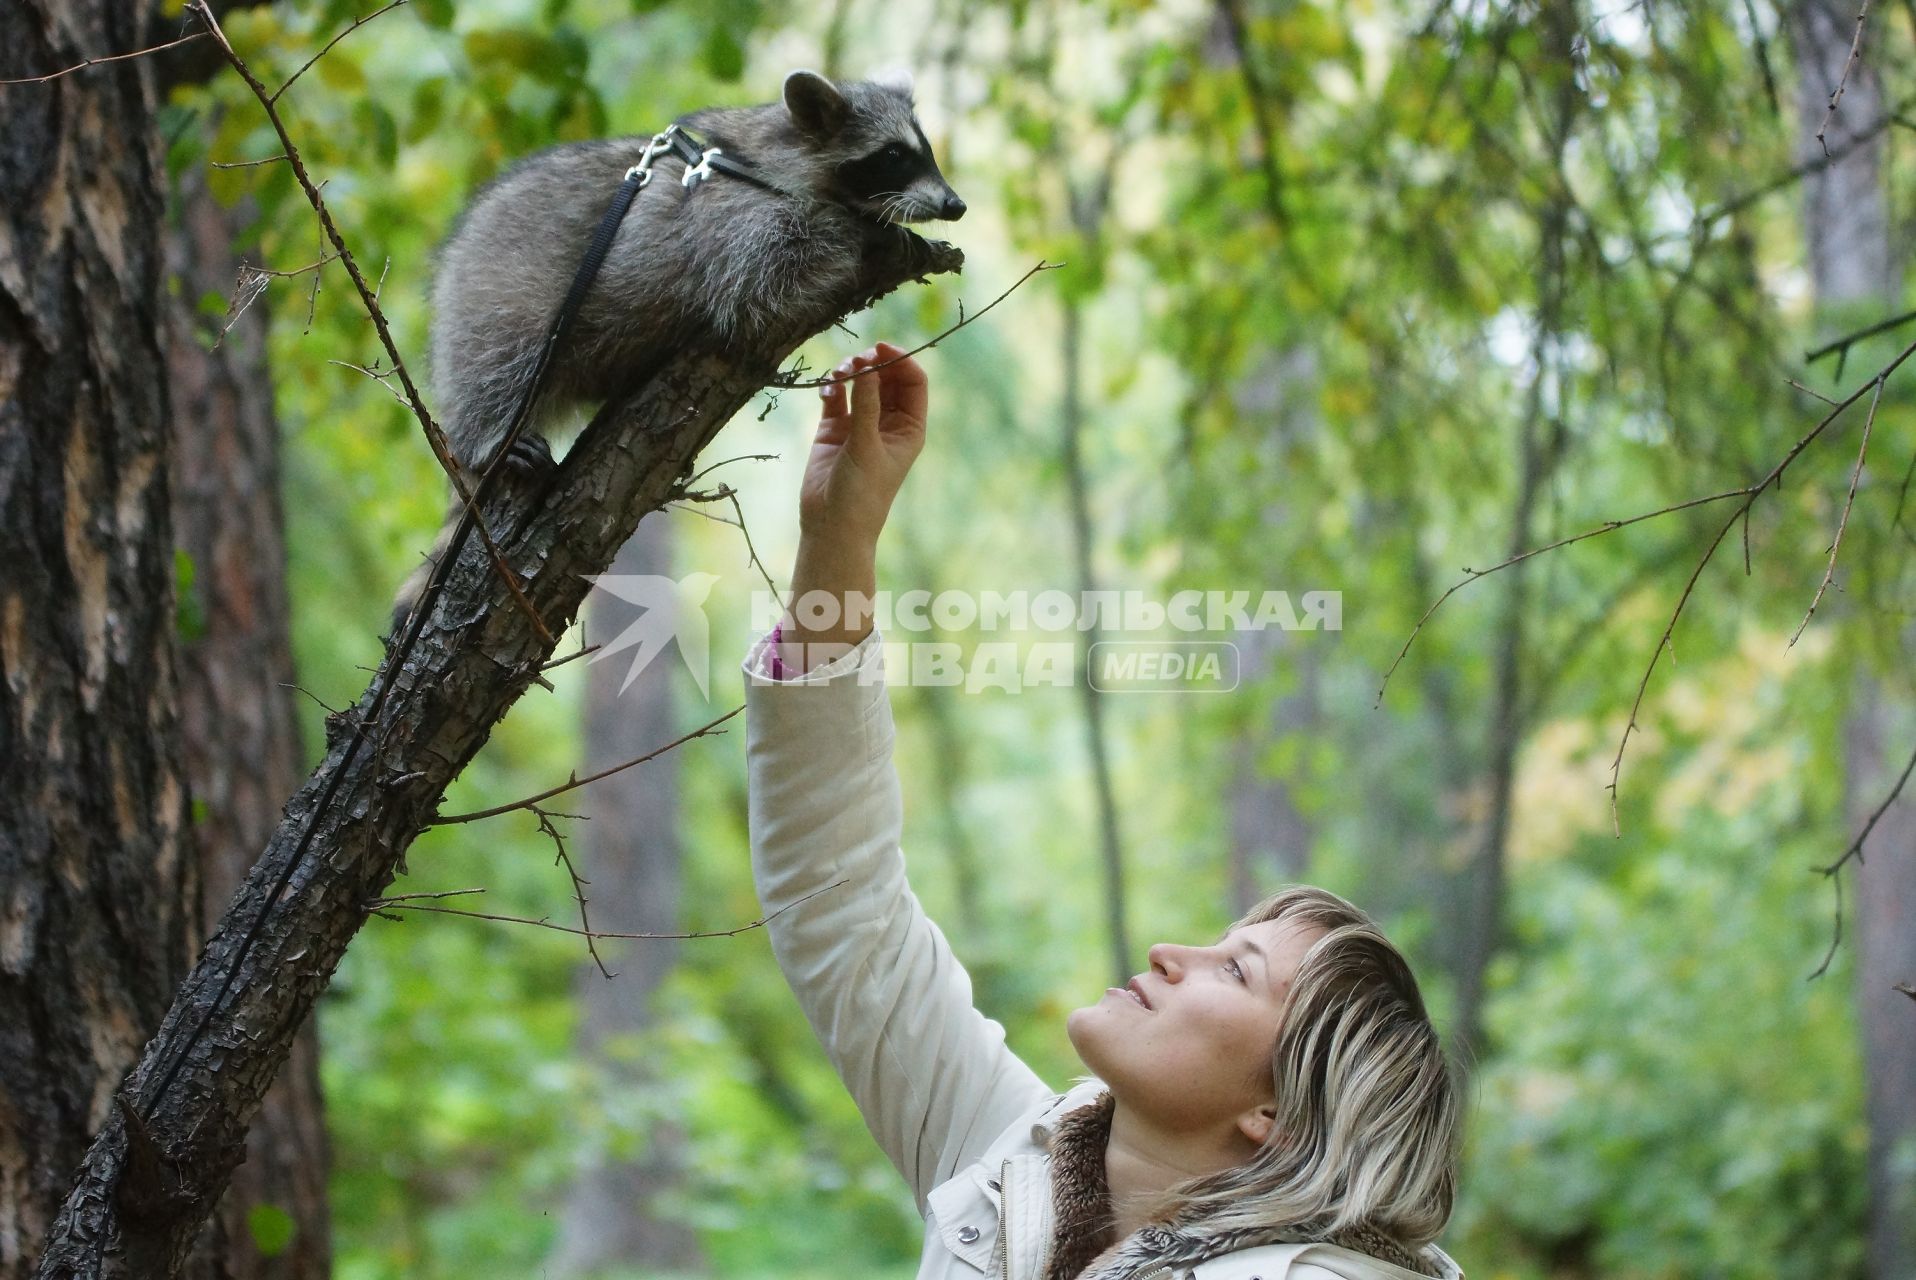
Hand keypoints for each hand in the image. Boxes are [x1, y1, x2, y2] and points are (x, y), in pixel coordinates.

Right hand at [800, 341, 927, 549]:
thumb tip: (867, 364)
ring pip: (859, 383)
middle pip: (886, 377)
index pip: (913, 382)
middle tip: (857, 360)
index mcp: (909, 428)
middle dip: (873, 363)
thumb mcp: (867, 445)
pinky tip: (827, 390)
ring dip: (851, 372)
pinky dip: (831, 387)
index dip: (901, 361)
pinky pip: (835, 397)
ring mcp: (860, 424)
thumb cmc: (861, 492)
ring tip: (840, 373)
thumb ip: (866, 403)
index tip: (881, 349)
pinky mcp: (833, 429)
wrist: (832, 526)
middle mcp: (887, 422)